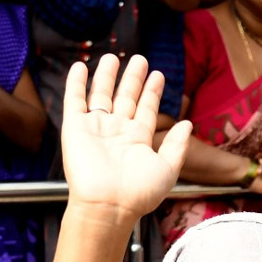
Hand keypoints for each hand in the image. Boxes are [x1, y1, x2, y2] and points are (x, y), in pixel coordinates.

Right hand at [61, 55, 191, 223]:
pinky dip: (75, 84)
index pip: (145, 110)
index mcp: (137, 141)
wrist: (108, 205)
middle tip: (139, 59)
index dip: (151, 92)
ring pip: (101, 96)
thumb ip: (178, 146)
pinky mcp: (75, 130)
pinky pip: (74, 102)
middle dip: (132, 79)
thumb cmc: (138, 194)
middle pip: (125, 99)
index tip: (158, 75)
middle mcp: (117, 133)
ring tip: (113, 57)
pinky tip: (80, 67)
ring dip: (106, 77)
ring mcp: (95, 130)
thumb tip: (187, 124)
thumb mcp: (168, 169)